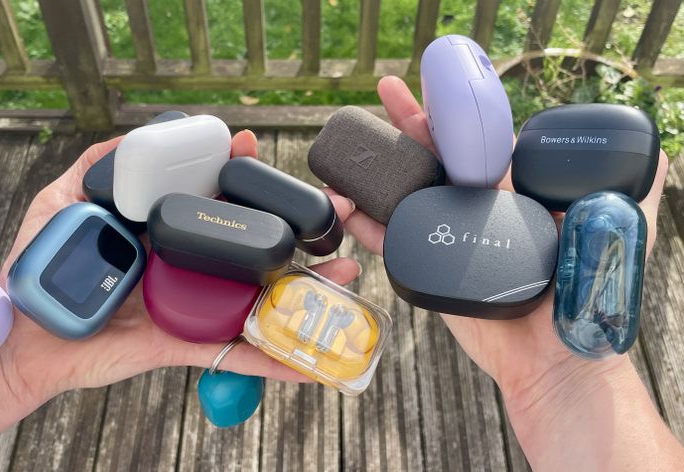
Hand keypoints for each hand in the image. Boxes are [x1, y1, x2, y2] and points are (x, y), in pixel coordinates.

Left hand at [0, 130, 360, 408]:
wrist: (22, 341)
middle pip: (249, 245)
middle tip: (338, 209)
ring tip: (350, 273)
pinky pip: (231, 354)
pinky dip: (274, 361)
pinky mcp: (182, 345)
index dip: (238, 173)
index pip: (211, 198)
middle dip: (298, 227)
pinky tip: (313, 363)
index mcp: (161, 232)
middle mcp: (184, 265)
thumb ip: (90, 170)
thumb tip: (130, 137)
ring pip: (257, 296)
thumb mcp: (58, 207)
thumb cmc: (39, 273)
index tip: (252, 147)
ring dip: (308, 289)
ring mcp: (188, 306)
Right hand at [324, 75, 679, 469]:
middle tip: (389, 93)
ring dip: (380, 170)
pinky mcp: (430, 269)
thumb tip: (657, 154)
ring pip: (410, 194)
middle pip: (439, 158)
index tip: (441, 89)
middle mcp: (482, 212)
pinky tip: (345, 205)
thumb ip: (629, 196)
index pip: (483, 143)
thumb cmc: (585, 299)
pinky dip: (368, 223)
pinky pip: (394, 241)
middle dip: (412, 124)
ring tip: (352, 150)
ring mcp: (452, 239)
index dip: (460, 113)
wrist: (553, 361)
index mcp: (518, 196)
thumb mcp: (612, 236)